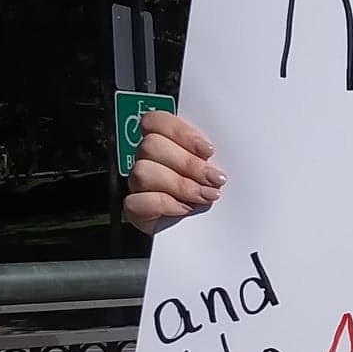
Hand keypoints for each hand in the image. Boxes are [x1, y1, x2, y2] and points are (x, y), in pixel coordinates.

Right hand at [124, 110, 224, 236]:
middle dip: (187, 163)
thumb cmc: (209, 191)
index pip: (155, 121)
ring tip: (205, 195)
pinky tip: (185, 208)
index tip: (208, 150)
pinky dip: (165, 204)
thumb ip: (209, 154)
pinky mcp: (135, 208)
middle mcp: (147, 158)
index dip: (180, 132)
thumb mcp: (213, 167)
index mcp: (165, 140)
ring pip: (143, 171)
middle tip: (213, 178)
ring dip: (180, 185)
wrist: (204, 230)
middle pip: (150, 146)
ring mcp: (139, 183)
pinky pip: (137, 200)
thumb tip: (217, 152)